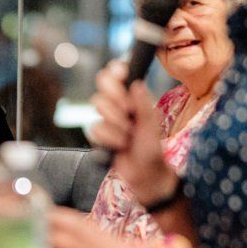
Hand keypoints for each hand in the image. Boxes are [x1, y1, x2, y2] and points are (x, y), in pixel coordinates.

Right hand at [88, 61, 171, 203]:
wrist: (143, 175)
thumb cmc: (151, 149)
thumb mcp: (151, 125)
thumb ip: (143, 104)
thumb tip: (136, 83)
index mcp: (133, 98)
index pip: (116, 76)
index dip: (114, 72)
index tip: (121, 73)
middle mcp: (118, 106)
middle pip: (102, 89)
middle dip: (116, 103)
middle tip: (129, 114)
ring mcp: (107, 120)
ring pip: (98, 110)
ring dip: (117, 127)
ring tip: (128, 138)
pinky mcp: (99, 135)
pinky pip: (95, 129)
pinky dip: (110, 140)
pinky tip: (119, 147)